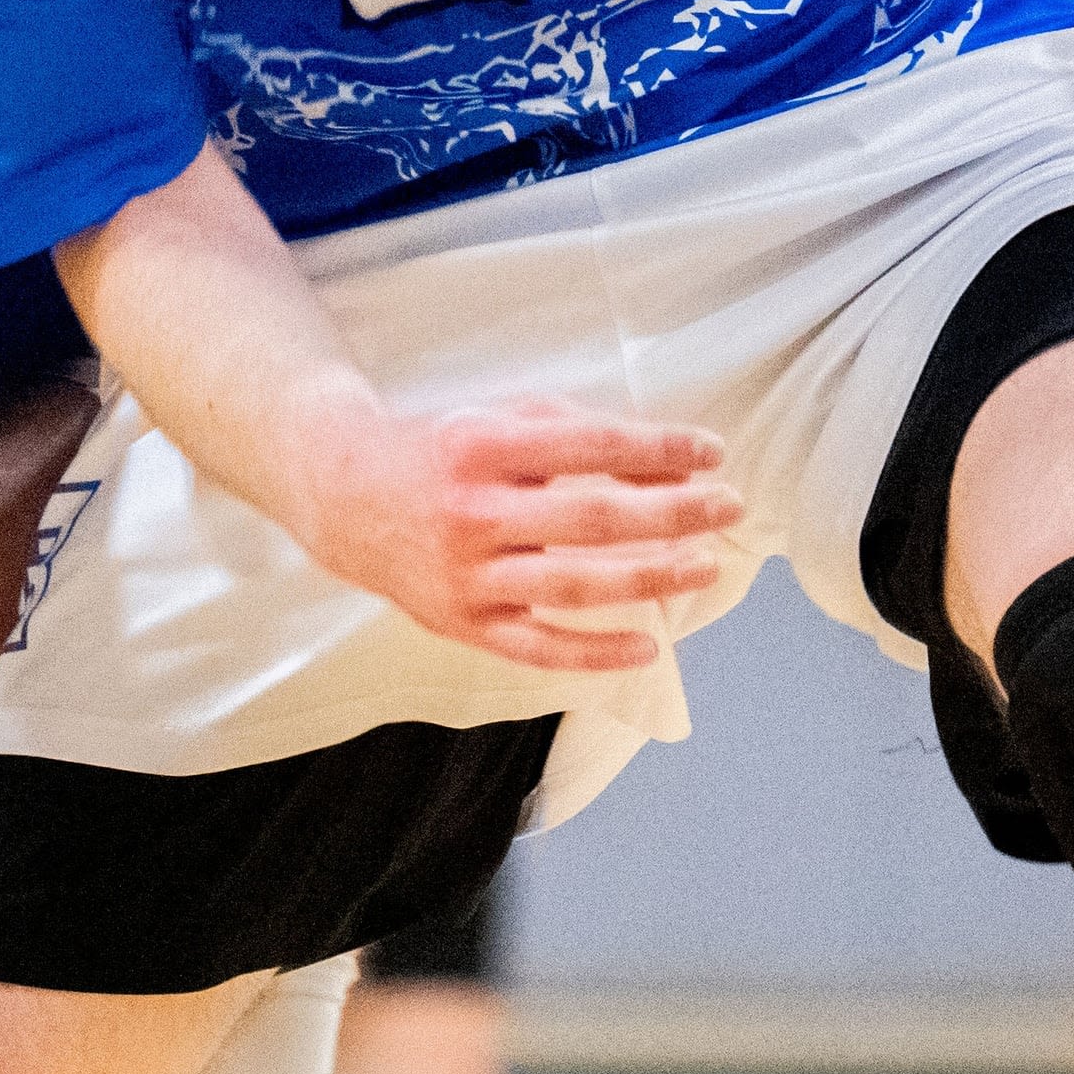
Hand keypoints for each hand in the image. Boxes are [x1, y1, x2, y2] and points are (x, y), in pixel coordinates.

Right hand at [287, 392, 739, 672]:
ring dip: (651, 578)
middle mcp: (472, 512)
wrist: (344, 499)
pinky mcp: (461, 623)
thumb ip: (572, 435)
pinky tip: (650, 646)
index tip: (712, 451)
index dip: (659, 450)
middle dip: (673, 513)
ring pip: (575, 586)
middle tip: (728, 506)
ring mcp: (466, 575)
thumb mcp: (498, 420)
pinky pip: (537, 648)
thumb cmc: (442, 452)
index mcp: (482, 447)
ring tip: (705, 566)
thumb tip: (659, 467)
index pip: (591, 447)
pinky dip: (596, 653)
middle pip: (593, 519)